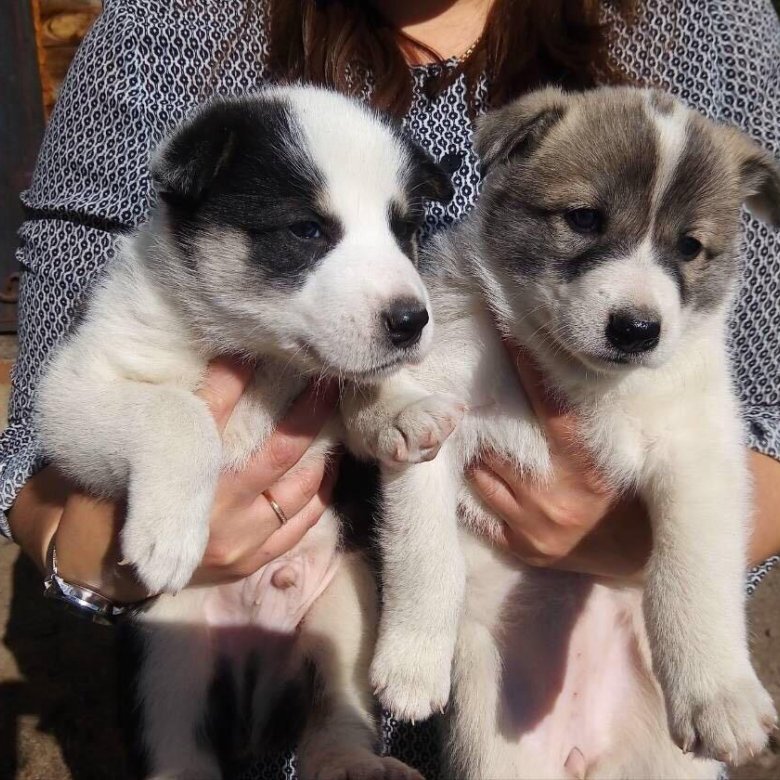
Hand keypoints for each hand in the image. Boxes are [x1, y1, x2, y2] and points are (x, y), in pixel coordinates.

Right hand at [9, 358, 338, 600]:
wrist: (110, 554)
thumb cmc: (133, 488)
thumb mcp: (150, 443)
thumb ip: (189, 406)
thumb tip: (229, 353)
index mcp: (179, 477)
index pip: (215, 413)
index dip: (241, 377)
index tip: (266, 348)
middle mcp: (213, 513)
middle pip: (276, 453)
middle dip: (307, 413)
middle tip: (324, 381)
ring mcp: (237, 543)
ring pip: (300, 489)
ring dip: (322, 450)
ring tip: (333, 417)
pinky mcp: (251, 561)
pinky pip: (302, 523)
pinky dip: (320, 490)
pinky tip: (328, 463)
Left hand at [468, 341, 651, 577]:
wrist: (635, 551)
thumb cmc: (621, 488)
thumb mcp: (612, 451)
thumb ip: (581, 421)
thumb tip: (552, 367)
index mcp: (588, 463)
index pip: (552, 408)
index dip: (529, 370)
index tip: (510, 337)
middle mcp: (559, 494)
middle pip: (500, 445)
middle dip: (485, 420)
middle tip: (470, 397)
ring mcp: (537, 524)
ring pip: (481, 475)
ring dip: (475, 456)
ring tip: (470, 437)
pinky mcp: (523, 547)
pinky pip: (479, 513)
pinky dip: (473, 492)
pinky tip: (473, 474)